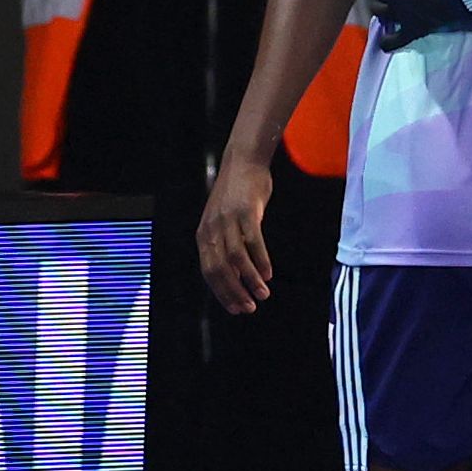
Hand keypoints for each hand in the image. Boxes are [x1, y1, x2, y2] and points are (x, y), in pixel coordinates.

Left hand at [197, 156, 276, 312]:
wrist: (243, 162)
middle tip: (249, 307)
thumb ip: (224, 245)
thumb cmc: (235, 195)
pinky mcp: (246, 212)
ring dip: (249, 280)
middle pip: (220, 269)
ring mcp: (228, 220)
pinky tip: (267, 273)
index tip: (236, 309)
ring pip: (236, 259)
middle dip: (234, 292)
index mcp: (204, 235)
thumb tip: (234, 276)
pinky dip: (260, 260)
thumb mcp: (222, 222)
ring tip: (262, 294)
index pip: (208, 272)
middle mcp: (212, 229)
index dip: (222, 293)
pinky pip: (253, 242)